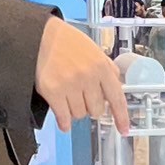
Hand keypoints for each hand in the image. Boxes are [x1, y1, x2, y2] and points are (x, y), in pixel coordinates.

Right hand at [35, 17, 129, 133]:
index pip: (117, 98)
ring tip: (68, 98)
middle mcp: (88, 76)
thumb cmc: (67, 42)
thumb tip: (117, 86)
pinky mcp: (53, 91)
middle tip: (82, 98)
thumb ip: (107, 69)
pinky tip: (63, 121)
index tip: (123, 129)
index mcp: (102, 66)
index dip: (121, 117)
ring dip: (75, 110)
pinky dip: (64, 122)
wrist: (40, 35)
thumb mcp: (94, 50)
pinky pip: (64, 117)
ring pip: (79, 114)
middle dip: (90, 107)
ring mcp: (71, 84)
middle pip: (97, 110)